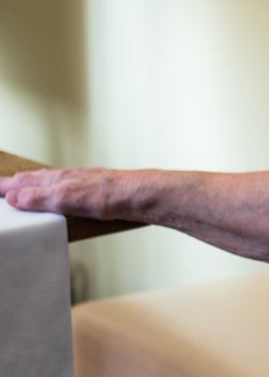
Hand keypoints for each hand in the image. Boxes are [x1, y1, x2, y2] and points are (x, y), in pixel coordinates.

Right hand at [0, 168, 136, 220]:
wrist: (145, 196)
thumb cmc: (113, 194)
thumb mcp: (69, 198)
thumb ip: (41, 198)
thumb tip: (13, 197)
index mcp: (59, 180)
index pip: (25, 182)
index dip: (8, 185)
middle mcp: (70, 179)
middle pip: (38, 179)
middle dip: (18, 182)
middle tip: (3, 184)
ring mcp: (84, 184)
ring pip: (53, 183)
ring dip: (36, 185)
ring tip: (26, 186)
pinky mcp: (98, 193)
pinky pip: (69, 190)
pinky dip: (56, 191)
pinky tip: (62, 196)